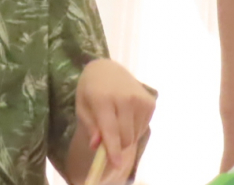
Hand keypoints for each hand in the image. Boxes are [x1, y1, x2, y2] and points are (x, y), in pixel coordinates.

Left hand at [76, 58, 155, 183]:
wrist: (107, 68)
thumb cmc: (91, 90)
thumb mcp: (82, 107)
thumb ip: (90, 127)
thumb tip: (97, 146)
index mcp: (104, 99)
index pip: (110, 130)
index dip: (113, 150)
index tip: (117, 164)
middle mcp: (125, 98)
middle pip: (125, 137)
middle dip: (116, 144)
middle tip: (108, 135)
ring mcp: (140, 99)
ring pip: (135, 135)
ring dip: (125, 136)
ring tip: (117, 119)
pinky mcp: (150, 102)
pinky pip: (143, 128)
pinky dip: (134, 128)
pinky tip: (127, 114)